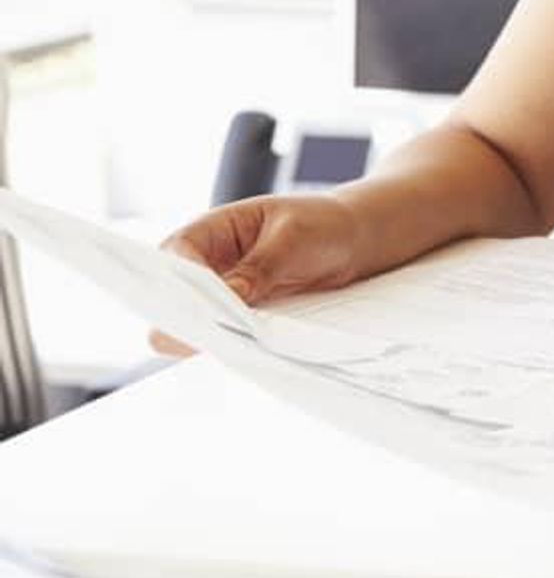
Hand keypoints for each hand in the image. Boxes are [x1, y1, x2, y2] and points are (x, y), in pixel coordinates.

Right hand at [149, 194, 363, 355]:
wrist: (352, 241)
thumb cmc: (320, 225)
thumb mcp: (293, 238)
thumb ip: (260, 266)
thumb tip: (229, 294)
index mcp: (215, 229)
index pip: (179, 251)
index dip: (176, 278)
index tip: (188, 303)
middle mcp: (212, 262)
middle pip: (179, 291)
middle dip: (184, 312)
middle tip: (198, 335)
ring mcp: (225, 292)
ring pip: (199, 318)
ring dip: (207, 333)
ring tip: (222, 347)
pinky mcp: (242, 316)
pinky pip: (226, 333)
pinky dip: (231, 342)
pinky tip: (241, 352)